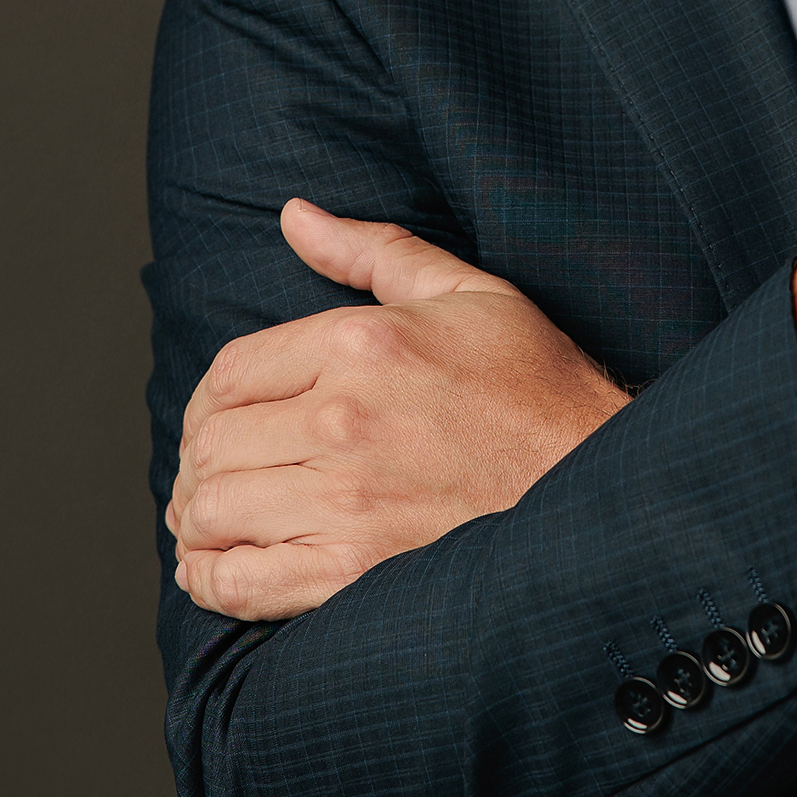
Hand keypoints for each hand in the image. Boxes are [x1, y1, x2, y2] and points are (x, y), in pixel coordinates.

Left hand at [167, 198, 629, 619]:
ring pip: (212, 510)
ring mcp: (346, 500)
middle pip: (211, 443)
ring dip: (198, 519)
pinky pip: (239, 582)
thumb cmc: (538, 387)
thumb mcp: (467, 293)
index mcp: (361, 343)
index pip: (230, 372)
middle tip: (214, 475)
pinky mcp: (354, 572)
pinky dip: (211, 579)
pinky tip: (218, 569)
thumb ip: (373, 251)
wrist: (598, 483)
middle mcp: (344, 419)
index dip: (206, 404)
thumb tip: (295, 215)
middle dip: (199, 461)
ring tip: (213, 520)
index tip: (217, 423)